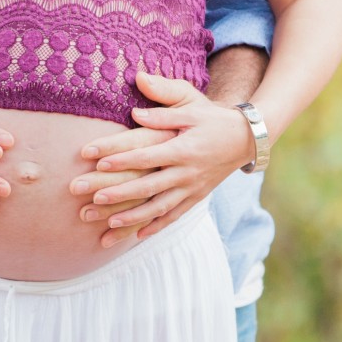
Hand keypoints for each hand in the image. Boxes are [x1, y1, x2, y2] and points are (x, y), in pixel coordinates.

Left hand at [78, 72, 255, 238]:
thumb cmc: (213, 118)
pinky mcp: (197, 197)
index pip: (147, 156)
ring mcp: (193, 188)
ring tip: (111, 224)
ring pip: (160, 207)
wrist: (247, 138)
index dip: (123, 160)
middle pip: (149, 186)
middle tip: (94, 198)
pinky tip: (138, 236)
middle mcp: (188, 172)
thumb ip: (162, 108)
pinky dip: (157, 226)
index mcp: (184, 148)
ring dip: (135, 217)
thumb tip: (134, 110)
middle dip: (121, 193)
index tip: (99, 162)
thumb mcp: (191, 106)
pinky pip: (175, 216)